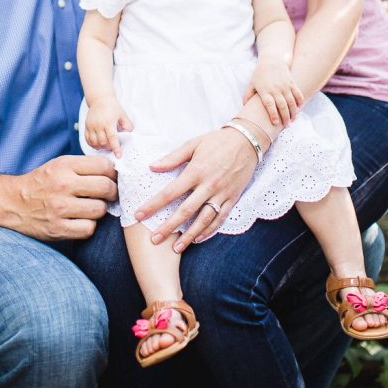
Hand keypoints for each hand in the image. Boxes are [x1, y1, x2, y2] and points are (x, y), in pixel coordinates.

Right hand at [14, 155, 116, 240]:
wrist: (13, 203)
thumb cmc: (41, 183)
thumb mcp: (59, 165)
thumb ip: (84, 166)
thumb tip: (114, 170)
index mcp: (64, 165)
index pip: (103, 166)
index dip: (113, 172)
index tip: (113, 178)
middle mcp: (62, 185)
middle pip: (106, 188)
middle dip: (112, 192)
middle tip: (109, 194)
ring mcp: (60, 208)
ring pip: (100, 210)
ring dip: (99, 210)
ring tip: (91, 207)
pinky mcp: (57, 229)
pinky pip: (88, 229)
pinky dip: (88, 226)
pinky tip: (81, 220)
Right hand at [85, 97, 132, 157]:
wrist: (100, 99)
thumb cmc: (113, 107)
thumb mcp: (123, 115)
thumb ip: (128, 126)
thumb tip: (128, 136)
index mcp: (109, 122)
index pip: (112, 138)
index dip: (116, 148)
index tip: (118, 155)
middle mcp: (99, 125)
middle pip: (103, 142)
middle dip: (109, 147)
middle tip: (113, 146)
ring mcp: (91, 126)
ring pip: (94, 143)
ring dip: (101, 147)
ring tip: (106, 145)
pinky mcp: (86, 126)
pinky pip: (87, 140)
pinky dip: (93, 144)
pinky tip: (98, 143)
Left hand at [134, 129, 257, 251]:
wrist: (247, 140)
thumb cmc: (217, 141)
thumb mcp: (193, 144)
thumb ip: (173, 157)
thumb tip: (152, 167)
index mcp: (196, 171)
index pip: (170, 192)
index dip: (154, 205)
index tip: (139, 215)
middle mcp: (208, 185)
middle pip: (185, 211)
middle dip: (168, 226)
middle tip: (154, 239)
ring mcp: (222, 194)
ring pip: (203, 220)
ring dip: (189, 235)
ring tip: (176, 247)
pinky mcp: (233, 198)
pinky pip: (220, 219)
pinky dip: (209, 231)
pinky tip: (198, 239)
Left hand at [243, 58, 303, 126]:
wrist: (271, 60)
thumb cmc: (260, 74)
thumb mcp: (252, 83)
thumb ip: (248, 95)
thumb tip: (243, 106)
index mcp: (265, 90)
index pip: (269, 105)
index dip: (273, 114)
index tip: (275, 123)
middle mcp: (275, 88)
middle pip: (282, 105)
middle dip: (285, 117)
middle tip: (286, 125)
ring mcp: (284, 85)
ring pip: (291, 101)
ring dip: (293, 112)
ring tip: (293, 119)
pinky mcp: (291, 82)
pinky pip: (297, 93)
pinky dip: (300, 101)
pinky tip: (299, 108)